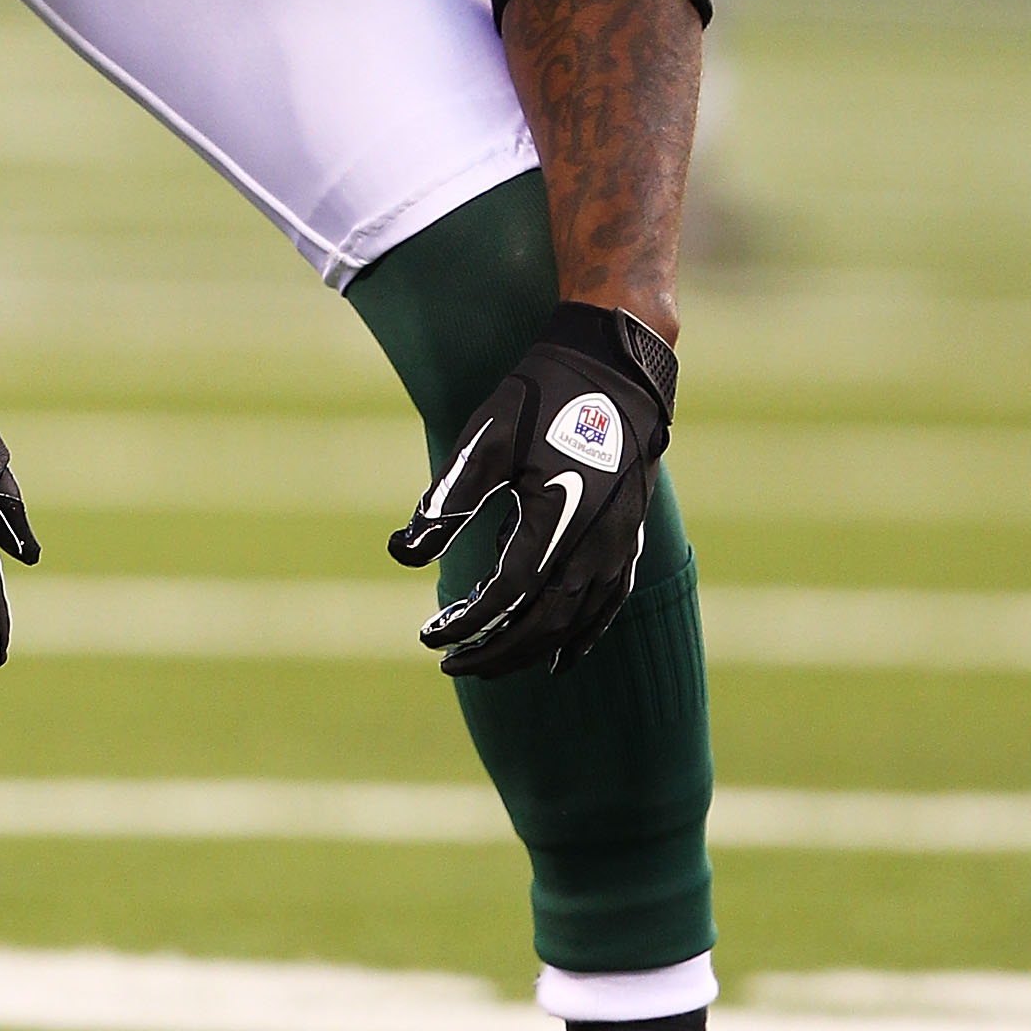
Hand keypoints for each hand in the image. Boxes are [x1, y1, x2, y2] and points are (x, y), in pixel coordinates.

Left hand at [389, 301, 674, 677]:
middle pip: (542, 623)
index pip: (504, 596)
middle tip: (451, 664)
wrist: (614, 366)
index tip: (429, 634)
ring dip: (531, 649)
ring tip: (490, 662)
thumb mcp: (486, 440)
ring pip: (575, 622)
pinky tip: (560, 657)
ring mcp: (618, 545)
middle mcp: (595, 544)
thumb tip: (401, 552)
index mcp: (557, 520)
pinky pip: (609, 605)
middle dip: (495, 651)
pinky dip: (583, 637)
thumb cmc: (543, 396)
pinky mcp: (630, 538)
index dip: (466, 622)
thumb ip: (447, 500)